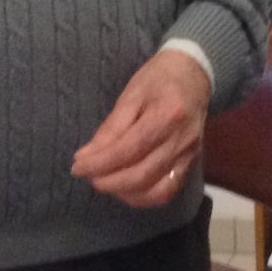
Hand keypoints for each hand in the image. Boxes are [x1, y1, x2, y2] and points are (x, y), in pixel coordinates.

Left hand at [72, 49, 212, 208]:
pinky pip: (167, 191)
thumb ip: (111, 128)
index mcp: (167, 115)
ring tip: (105, 181)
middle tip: (88, 175)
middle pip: (142, 175)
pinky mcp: (190, 164)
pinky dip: (143, 196)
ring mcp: (189, 155)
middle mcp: (181, 140)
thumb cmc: (159, 78)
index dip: (99, 163)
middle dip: (108, 182)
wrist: (194, 74)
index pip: (128, 150)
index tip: (77, 166)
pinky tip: (126, 188)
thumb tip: (86, 157)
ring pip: (156, 191)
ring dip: (125, 193)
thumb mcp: (131, 95)